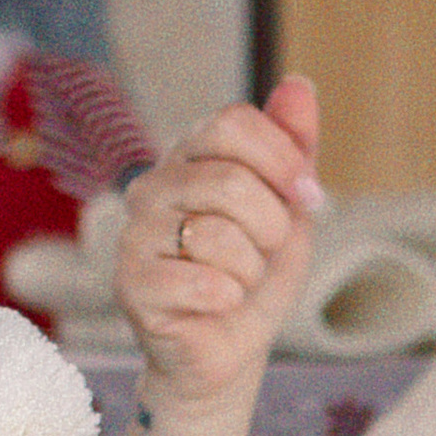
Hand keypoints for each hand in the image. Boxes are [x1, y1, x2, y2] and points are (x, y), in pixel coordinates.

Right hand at [115, 76, 323, 410]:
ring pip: (220, 237)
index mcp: (188, 157)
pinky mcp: (131, 285)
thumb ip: (294, 148)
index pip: (233, 122)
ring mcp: (135, 235)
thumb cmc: (255, 275)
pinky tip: (215, 306)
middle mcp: (152, 187)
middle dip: (271, 227)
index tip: (304, 196)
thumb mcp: (289, 208)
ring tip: (235, 282)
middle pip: (231, 182)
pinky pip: (206, 283)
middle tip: (265, 253)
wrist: (230, 351)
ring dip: (250, 271)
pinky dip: (229, 301)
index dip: (282, 159)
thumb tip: (300, 84)